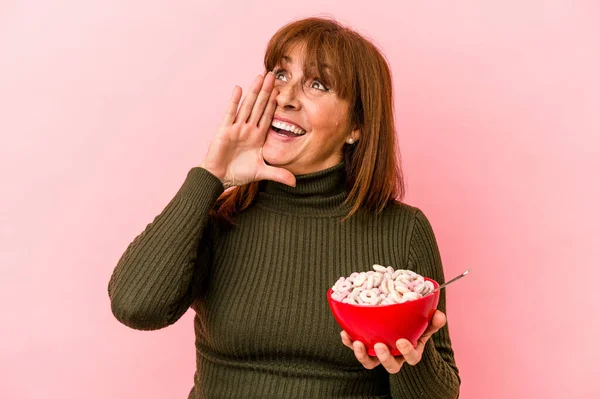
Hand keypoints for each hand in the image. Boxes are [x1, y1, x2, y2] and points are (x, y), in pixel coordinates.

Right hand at [200, 72, 295, 188]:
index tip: (281, 90)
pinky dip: (234, 101)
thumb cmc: (238, 173)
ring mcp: (237, 128)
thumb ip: (278, 174)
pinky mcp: (225, 130)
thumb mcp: (261, 173)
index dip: (274, 103)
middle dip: (266, 91)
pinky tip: (239, 89)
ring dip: (254, 91)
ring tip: (260, 76)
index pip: (268, 116)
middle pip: (259, 106)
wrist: (219, 178)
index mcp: (258, 136)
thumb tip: (295, 183)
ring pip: (247, 106)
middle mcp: (248, 129)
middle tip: (273, 75)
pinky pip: (231, 113)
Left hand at [340, 310, 446, 373]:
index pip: (412, 358)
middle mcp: (394, 357)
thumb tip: (440, 315)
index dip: (407, 352)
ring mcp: (378, 355)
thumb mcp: (424, 324)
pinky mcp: (365, 349)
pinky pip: (356, 349)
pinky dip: (349, 342)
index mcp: (410, 352)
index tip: (402, 341)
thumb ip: (432, 321)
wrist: (399, 327)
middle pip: (390, 365)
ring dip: (362, 355)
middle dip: (384, 357)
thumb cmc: (413, 328)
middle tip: (379, 346)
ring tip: (358, 343)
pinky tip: (345, 334)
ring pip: (370, 363)